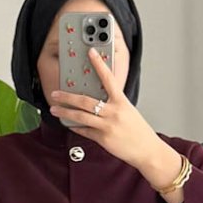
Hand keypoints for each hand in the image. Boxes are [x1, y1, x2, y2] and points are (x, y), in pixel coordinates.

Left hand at [48, 48, 160, 170]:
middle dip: (67, 97)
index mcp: (121, 101)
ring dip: (65, 112)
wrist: (147, 150)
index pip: (108, 78)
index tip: (91, 52)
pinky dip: (75, 127)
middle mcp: (113, 112)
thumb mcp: (128, 111)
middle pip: (85, 100)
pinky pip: (85, 131)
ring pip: (80, 116)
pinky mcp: (103, 139)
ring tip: (55, 110)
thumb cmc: (138, 130)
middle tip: (55, 93)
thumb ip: (114, 104)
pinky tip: (69, 124)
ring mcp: (107, 126)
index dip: (99, 64)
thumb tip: (97, 100)